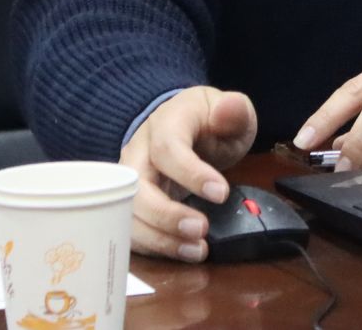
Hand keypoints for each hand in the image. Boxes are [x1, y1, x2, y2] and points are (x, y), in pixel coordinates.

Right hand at [120, 86, 256, 261]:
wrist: (179, 123)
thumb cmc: (206, 119)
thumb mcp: (228, 109)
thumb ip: (234, 111)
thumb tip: (229, 109)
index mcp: (165, 124)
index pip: (167, 149)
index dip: (190, 173)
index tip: (221, 193)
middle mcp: (138, 152)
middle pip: (137, 189)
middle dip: (166, 216)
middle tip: (201, 231)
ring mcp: (130, 180)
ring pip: (128, 215)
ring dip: (159, 239)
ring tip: (196, 250)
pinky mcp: (129, 203)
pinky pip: (131, 229)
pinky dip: (153, 246)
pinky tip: (182, 253)